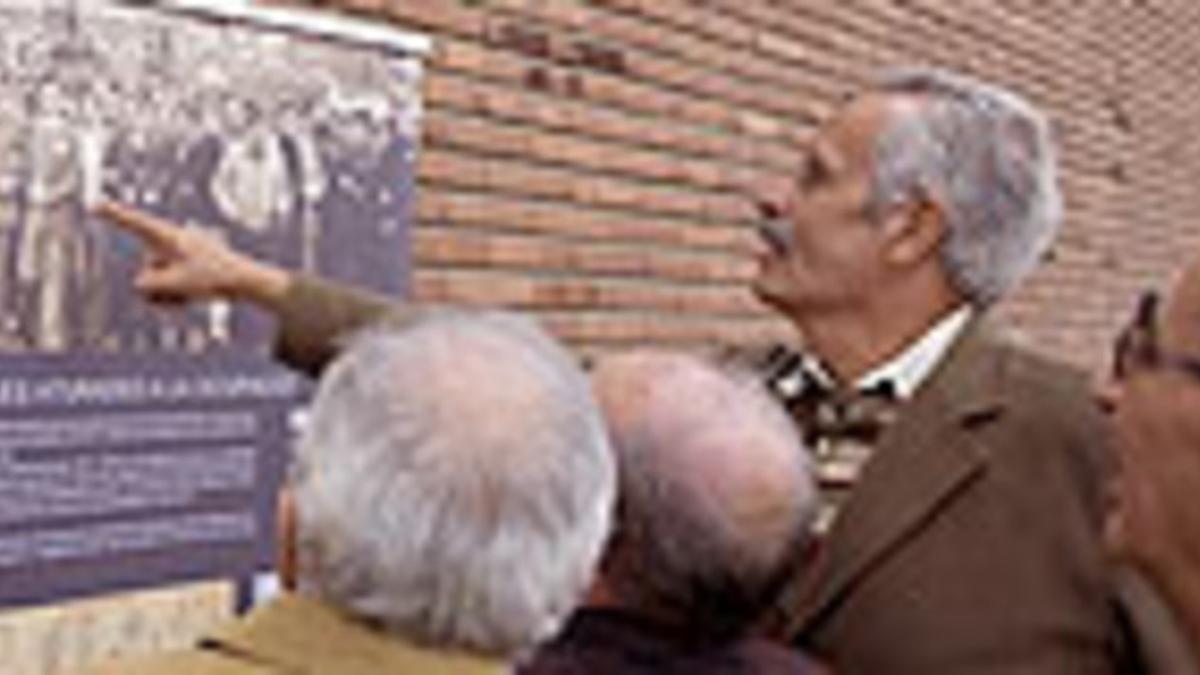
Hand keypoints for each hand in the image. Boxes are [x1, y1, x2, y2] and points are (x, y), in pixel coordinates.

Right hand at [96, 201, 288, 305]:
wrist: (246, 281)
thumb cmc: (214, 277)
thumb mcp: (175, 284)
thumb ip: (148, 286)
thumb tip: (139, 286)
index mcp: (169, 237)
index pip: (135, 223)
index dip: (114, 215)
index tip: (95, 206)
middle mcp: (171, 244)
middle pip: (146, 270)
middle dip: (159, 287)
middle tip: (189, 285)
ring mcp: (178, 257)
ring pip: (156, 283)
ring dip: (169, 294)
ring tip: (195, 290)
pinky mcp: (186, 269)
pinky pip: (168, 287)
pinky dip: (176, 296)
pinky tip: (195, 296)